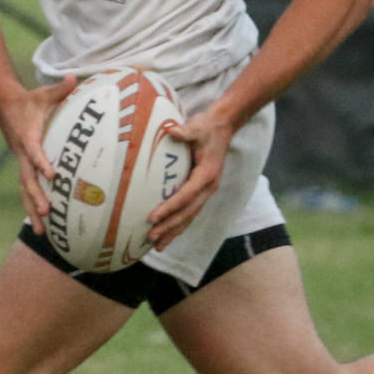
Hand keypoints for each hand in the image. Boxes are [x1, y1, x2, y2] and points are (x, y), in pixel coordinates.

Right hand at [0, 74, 79, 231]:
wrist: (5, 108)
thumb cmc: (29, 102)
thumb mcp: (44, 94)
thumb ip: (60, 89)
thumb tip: (73, 77)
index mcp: (28, 137)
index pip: (34, 152)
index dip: (42, 162)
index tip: (52, 175)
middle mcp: (22, 155)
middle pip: (28, 179)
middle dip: (36, 197)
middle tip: (47, 211)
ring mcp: (21, 164)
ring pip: (26, 191)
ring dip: (32, 211)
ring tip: (41, 232)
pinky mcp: (24, 169)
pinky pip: (27, 192)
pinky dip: (32, 209)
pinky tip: (40, 227)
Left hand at [147, 100, 236, 248]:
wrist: (223, 127)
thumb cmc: (207, 127)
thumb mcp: (197, 127)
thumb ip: (185, 131)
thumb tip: (171, 131)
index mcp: (206, 175)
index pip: (186, 196)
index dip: (169, 208)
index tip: (153, 217)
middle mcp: (208, 187)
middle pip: (187, 212)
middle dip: (169, 226)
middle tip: (150, 237)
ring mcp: (206, 192)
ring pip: (189, 217)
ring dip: (173, 231)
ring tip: (157, 246)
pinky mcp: (202, 192)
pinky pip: (190, 212)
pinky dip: (178, 224)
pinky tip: (167, 235)